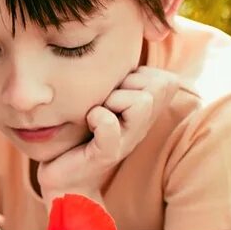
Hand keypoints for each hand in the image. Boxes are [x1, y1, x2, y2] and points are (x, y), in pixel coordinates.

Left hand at [37, 67, 178, 199]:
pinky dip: (98, 117)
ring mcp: (128, 141)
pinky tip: (88, 123)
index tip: (117, 89)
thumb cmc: (80, 133)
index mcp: (145, 113)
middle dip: (129, 83)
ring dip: (114, 98)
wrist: (63, 178)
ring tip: (97, 111)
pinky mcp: (107, 154)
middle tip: (106, 100)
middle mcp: (142, 127)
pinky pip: (111, 124)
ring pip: (142, 101)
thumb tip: (131, 51)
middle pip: (160, 85)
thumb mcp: (103, 99)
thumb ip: (120, 80)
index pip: (167, 80)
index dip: (140, 76)